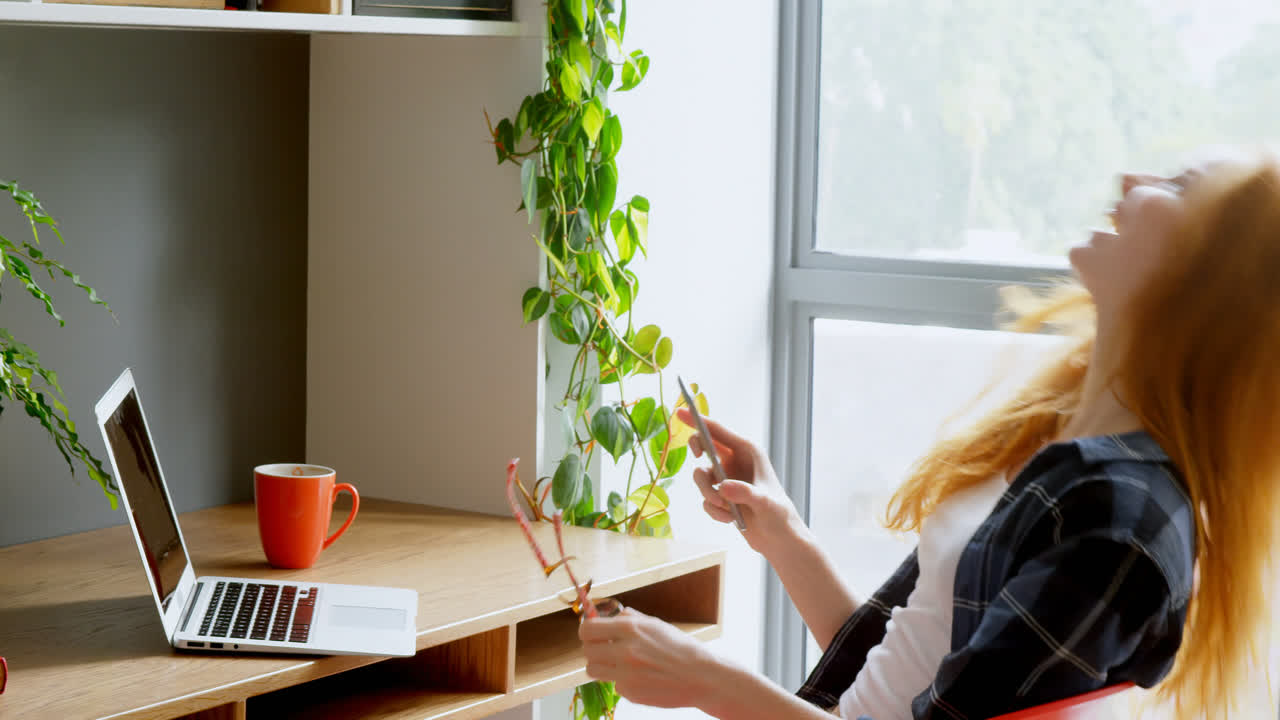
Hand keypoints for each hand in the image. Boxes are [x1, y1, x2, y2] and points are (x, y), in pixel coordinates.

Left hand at [579, 608, 721, 709]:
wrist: (701, 677)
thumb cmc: (681, 649)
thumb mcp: (656, 625)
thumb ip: (631, 619)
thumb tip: (614, 616)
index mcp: (631, 628)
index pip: (587, 629)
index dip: (586, 631)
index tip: (591, 633)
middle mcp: (625, 650)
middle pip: (586, 650)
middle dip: (593, 649)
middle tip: (604, 649)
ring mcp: (626, 674)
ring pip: (592, 670)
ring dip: (601, 666)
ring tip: (617, 664)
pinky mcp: (630, 693)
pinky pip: (614, 685)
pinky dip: (622, 681)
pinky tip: (640, 678)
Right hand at [677, 408, 802, 558]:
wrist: (778, 538)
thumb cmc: (779, 515)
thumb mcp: (765, 503)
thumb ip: (745, 493)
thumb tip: (722, 488)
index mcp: (748, 451)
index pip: (717, 430)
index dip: (697, 419)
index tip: (679, 411)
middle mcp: (735, 461)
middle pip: (704, 445)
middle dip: (698, 453)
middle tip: (699, 457)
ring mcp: (726, 478)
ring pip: (700, 476)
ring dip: (708, 493)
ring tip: (725, 508)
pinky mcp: (721, 495)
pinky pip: (705, 498)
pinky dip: (714, 510)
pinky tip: (730, 519)